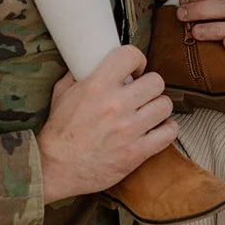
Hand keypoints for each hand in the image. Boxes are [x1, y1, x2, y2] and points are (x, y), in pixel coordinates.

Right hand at [36, 46, 177, 202]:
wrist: (56, 168)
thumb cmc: (58, 133)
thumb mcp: (62, 94)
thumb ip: (78, 74)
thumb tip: (90, 61)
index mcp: (96, 86)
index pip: (131, 55)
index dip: (137, 60)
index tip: (135, 69)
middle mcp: (115, 105)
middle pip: (156, 82)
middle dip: (150, 85)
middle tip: (142, 93)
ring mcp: (128, 130)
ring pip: (165, 105)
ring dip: (158, 107)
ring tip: (149, 112)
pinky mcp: (136, 152)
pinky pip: (168, 133)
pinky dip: (166, 129)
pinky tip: (156, 128)